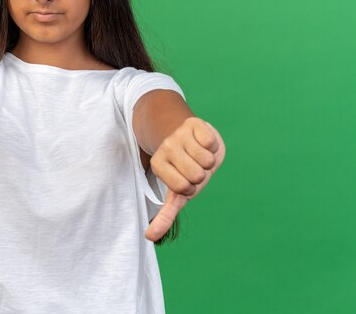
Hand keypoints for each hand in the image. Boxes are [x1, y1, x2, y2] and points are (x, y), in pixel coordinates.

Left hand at [145, 118, 225, 241]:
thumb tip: (149, 238)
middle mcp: (166, 149)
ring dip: (209, 160)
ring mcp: (178, 135)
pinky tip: (204, 142)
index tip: (186, 181)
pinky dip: (213, 145)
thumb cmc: (184, 169)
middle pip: (197, 175)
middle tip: (194, 167)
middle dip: (202, 175)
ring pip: (207, 160)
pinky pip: (211, 142)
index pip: (183, 189)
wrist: (187, 136)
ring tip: (199, 155)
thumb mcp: (176, 193)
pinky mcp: (193, 123)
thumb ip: (165, 214)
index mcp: (158, 166)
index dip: (191, 188)